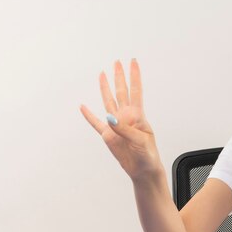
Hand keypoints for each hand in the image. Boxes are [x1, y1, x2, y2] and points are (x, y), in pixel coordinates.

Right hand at [80, 59, 162, 180]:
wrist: (143, 170)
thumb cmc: (148, 155)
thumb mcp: (140, 141)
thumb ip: (125, 129)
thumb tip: (110, 118)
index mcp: (138, 116)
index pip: (136, 91)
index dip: (134, 76)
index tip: (133, 62)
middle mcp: (126, 117)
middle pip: (121, 92)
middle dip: (119, 77)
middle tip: (117, 63)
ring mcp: (116, 125)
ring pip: (109, 102)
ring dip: (105, 88)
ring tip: (102, 75)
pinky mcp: (108, 135)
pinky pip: (96, 123)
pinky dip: (88, 115)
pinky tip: (83, 107)